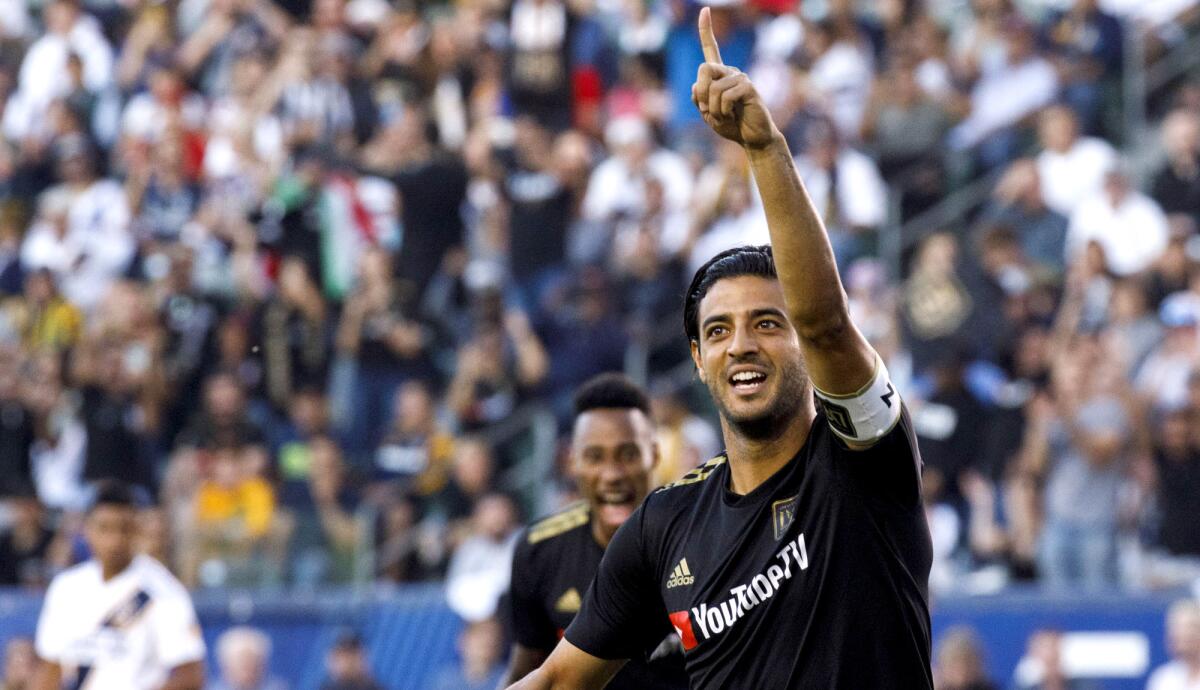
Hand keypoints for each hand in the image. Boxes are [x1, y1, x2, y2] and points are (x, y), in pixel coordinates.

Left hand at [691, 7, 778, 148]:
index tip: (704, 9)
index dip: (706, 30)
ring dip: (713, 109)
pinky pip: (724, 97)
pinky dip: (722, 111)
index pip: (711, 49)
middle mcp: (730, 72)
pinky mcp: (748, 87)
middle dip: (700, 93)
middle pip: (704, 69)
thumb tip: (697, 85)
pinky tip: (733, 115)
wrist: (752, 138)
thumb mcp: (707, 113)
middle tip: (707, 110)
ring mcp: (741, 78)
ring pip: (712, 88)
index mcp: (719, 75)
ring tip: (725, 116)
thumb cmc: (731, 125)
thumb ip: (698, 98)